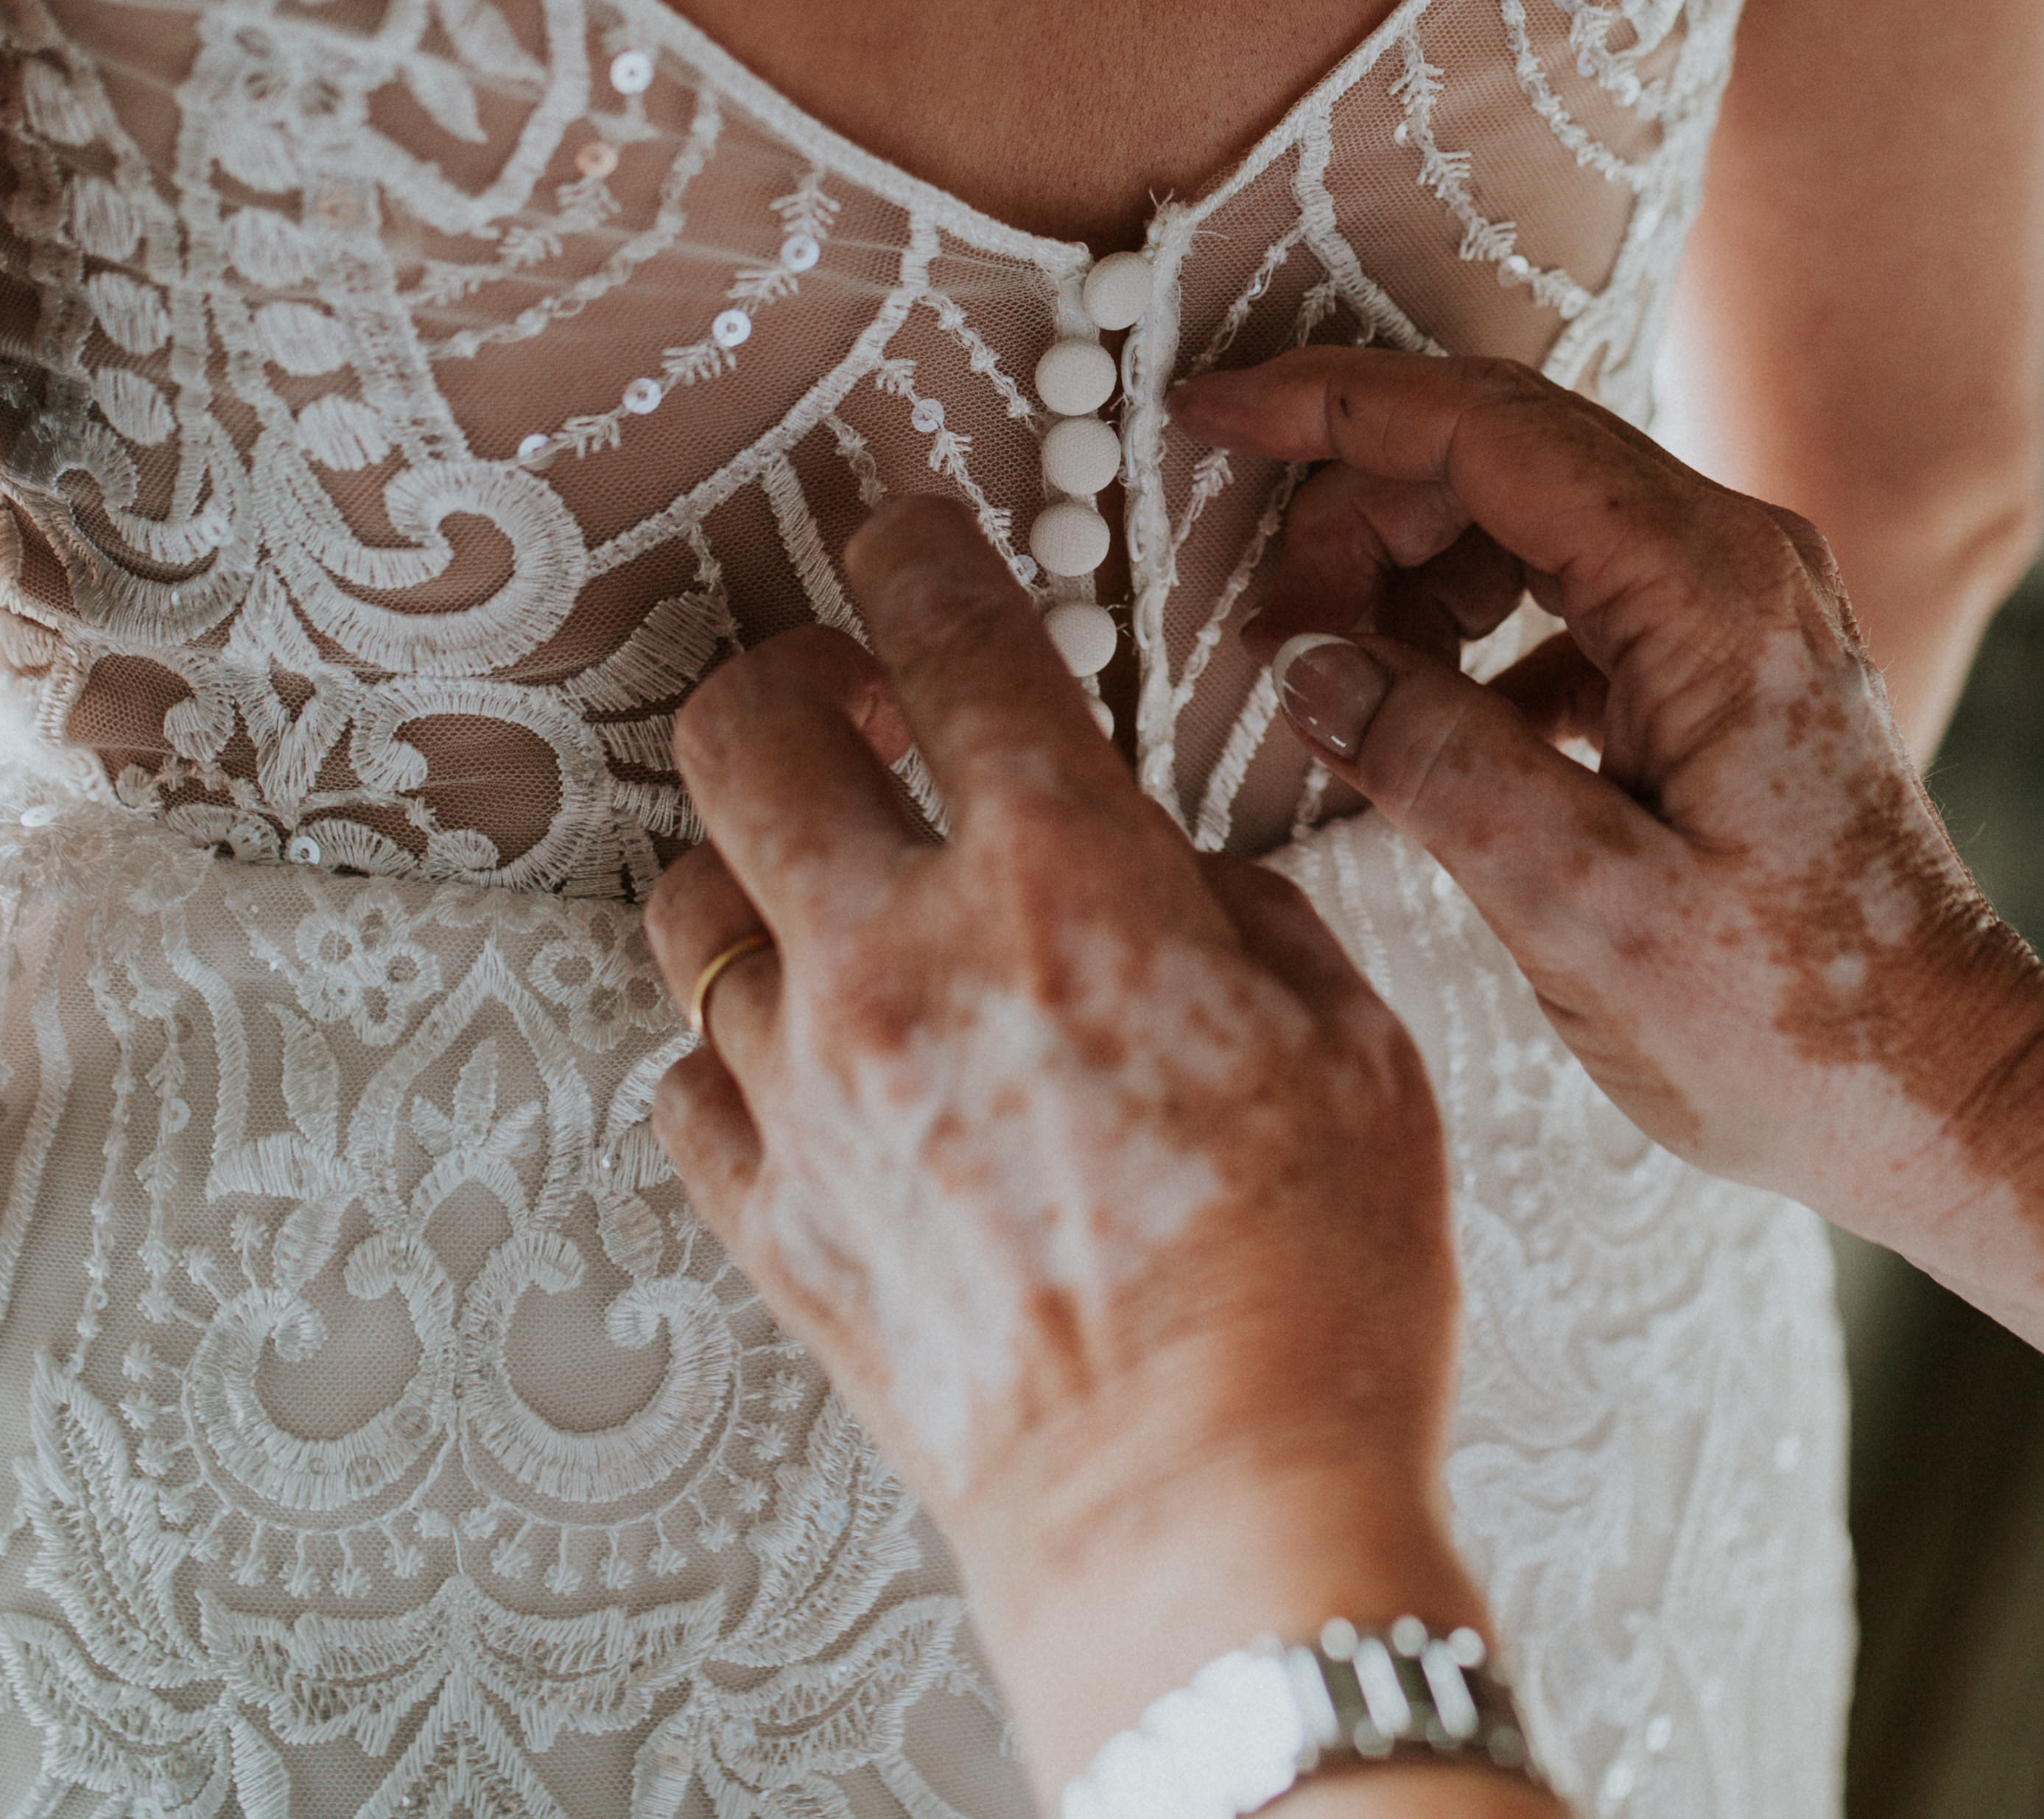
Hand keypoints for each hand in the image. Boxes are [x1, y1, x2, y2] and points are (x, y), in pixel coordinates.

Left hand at [648, 499, 1488, 1780]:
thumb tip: (1183, 874)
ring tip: (837, 883)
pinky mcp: (771, 1219)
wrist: (1203, 1506)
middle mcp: (903, 960)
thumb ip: (1248, 913)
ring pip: (687, 899)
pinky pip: (688, 1078)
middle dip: (790, 674)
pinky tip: (823, 1056)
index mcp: (1069, 882)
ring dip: (756, 862)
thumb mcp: (1356, 1042)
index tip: (908, 536)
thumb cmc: (1310, 1290)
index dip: (915, 550)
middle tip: (857, 698)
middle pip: (742, 728)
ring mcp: (811, 1093)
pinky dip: (738, 1043)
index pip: (946, 631)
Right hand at [1172, 352, 2043, 1257]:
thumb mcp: (1589, 916)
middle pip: (1503, 450)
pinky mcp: (1724, 665)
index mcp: (1711, 590)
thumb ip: (1440, 770)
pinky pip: (1569, 591)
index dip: (1331, 407)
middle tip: (1266, 634)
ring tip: (1335, 689)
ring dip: (1412, 571)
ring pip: (1530, 514)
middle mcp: (1738, 559)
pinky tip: (1423, 727)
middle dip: (1358, 508)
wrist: (1948, 1094)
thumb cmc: (1792, 1031)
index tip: (1204, 416)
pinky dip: (1474, 632)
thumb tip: (1309, 666)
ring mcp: (1738, 606)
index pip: (1488, 427)